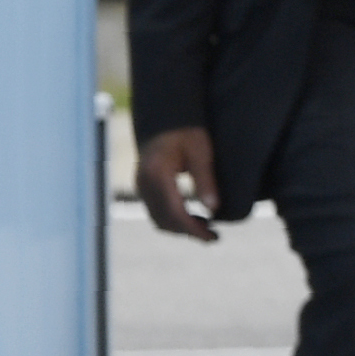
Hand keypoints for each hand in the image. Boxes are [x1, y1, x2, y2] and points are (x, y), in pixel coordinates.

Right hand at [137, 126, 219, 241]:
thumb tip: (213, 209)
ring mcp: (141, 184)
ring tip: (207, 229)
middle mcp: (144, 182)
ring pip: (158, 218)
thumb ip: (206, 180)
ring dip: (181, 228)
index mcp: (157, 174)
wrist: (166, 118)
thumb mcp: (201, 153)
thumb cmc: (187, 131)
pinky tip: (194, 218)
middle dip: (188, 232)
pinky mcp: (144, 185)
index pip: (174, 212)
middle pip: (164, 219)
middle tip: (213, 237)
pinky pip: (156, 210)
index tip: (213, 237)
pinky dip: (174, 219)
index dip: (194, 229)